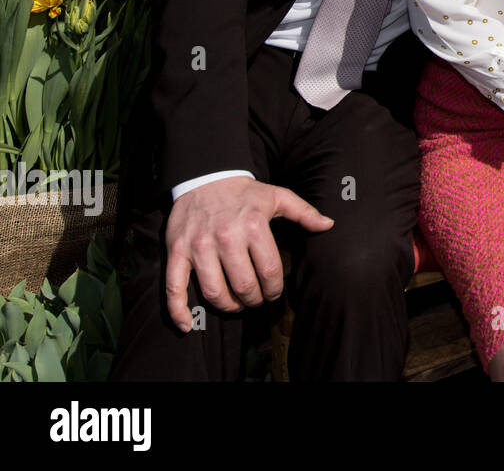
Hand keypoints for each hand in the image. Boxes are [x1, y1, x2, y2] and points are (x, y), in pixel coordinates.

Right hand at [164, 176, 333, 330]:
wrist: (205, 177)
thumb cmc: (244, 193)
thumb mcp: (278, 197)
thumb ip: (304, 213)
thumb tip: (329, 225)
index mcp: (253, 226)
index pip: (269, 272)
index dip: (275, 289)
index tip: (275, 292)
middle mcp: (226, 237)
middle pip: (244, 286)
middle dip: (254, 300)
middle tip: (257, 300)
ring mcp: (198, 246)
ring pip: (214, 291)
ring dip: (228, 306)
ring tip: (236, 304)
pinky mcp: (177, 252)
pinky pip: (174, 287)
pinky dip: (178, 311)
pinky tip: (187, 325)